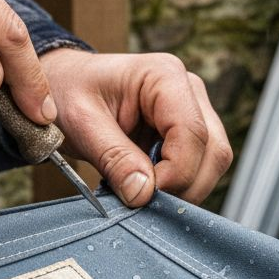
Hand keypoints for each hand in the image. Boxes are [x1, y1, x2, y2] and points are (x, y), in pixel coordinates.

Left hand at [40, 48, 231, 206]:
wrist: (64, 84)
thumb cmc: (70, 92)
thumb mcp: (82, 123)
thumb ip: (113, 157)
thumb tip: (143, 193)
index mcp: (164, 76)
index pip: (192, 133)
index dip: (175, 173)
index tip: (143, 195)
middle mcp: (189, 90)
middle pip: (213, 150)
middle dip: (183, 185)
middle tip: (142, 201)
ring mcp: (193, 110)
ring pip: (213, 162)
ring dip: (182, 188)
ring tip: (140, 191)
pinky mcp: (188, 132)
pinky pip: (199, 167)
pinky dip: (177, 185)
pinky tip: (145, 184)